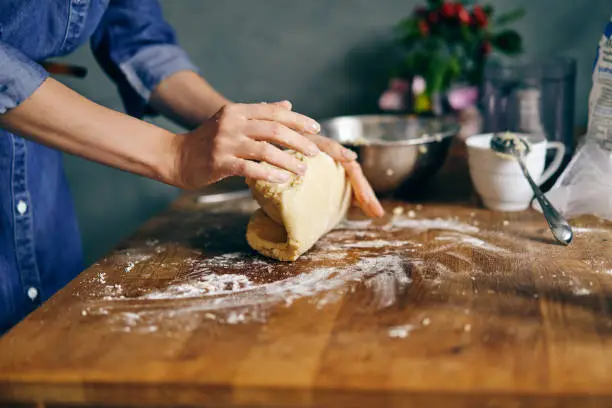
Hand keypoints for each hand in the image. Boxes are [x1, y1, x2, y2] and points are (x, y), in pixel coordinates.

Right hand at [172, 101, 383, 217]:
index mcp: (236, 111)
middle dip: (298, 141)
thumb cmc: (208, 141)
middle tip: (314, 153)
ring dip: (289, 161)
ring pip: (266, 150)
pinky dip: (270, 174)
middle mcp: (231, 124)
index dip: (297, 120)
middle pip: (274, 129)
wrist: (176, 157)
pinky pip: (250, 169)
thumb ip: (259, 113)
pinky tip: (282, 179)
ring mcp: (225, 143)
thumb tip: (287, 105)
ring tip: (303, 170)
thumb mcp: (232, 120)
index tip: (316, 128)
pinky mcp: (220, 163)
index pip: (273, 112)